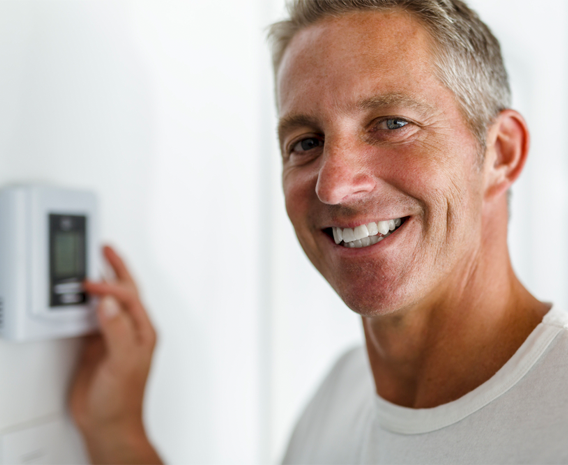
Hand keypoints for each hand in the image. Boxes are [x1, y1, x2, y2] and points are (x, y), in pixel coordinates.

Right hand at [69, 245, 162, 463]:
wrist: (108, 423)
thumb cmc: (123, 398)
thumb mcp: (123, 362)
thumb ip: (116, 331)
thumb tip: (108, 304)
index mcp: (143, 330)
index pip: (129, 297)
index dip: (111, 288)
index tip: (91, 285)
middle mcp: (131, 330)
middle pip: (125, 291)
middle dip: (117, 269)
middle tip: (106, 249)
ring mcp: (113, 336)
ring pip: (109, 302)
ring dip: (102, 283)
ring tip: (93, 265)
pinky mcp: (97, 345)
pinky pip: (92, 317)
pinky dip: (85, 304)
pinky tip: (79, 297)